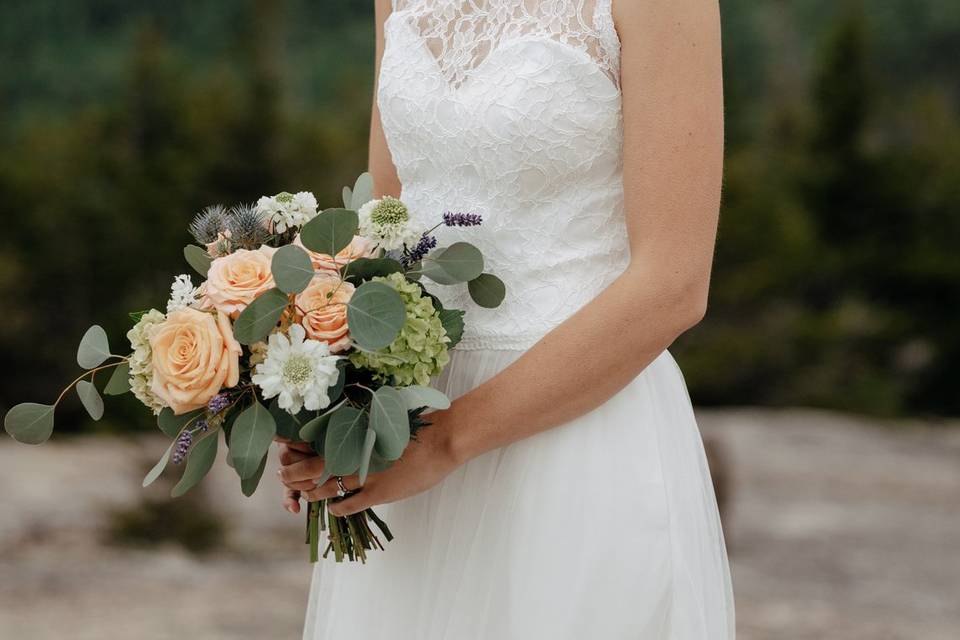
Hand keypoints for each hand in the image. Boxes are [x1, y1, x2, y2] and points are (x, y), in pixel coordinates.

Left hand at [276, 411, 461, 516]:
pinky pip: (348, 505)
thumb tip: (345, 430)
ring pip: (325, 488)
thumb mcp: (381, 422)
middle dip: (293, 473)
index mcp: (353, 434)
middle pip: (311, 467)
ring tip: (304, 495)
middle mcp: (353, 454)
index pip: (312, 441)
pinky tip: (333, 510)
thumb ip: (360, 430)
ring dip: (311, 493)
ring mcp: (364, 475)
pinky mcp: (378, 493)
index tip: (281, 448)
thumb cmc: (414, 427)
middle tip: (283, 475)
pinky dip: (336, 509)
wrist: (439, 441)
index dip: (293, 447)